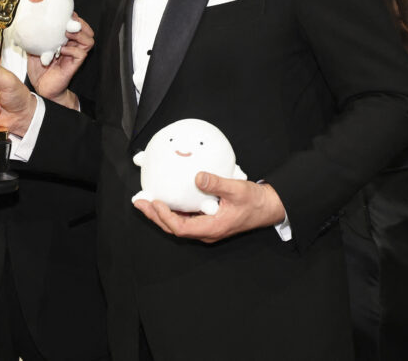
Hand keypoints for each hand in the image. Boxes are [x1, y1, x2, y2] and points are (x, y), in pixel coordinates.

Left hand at [27, 14, 93, 108]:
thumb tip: (27, 27)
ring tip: (66, 34)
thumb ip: (34, 38)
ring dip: (78, 34)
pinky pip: (81, 53)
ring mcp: (74, 56)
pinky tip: (62, 50)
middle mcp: (72, 46)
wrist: (41, 88)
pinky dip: (72, 49)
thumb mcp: (33, 49)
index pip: (75, 25)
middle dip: (79, 23)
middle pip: (87, 30)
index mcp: (64, 41)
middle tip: (68, 22)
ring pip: (89, 40)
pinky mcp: (75, 65)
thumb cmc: (40, 70)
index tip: (64, 13)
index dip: (73, 17)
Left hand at [133, 173, 286, 243]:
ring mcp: (206, 227)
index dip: (165, 217)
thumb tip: (198, 177)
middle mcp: (206, 231)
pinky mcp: (208, 220)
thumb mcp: (237, 189)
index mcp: (212, 228)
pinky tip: (165, 200)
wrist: (268, 207)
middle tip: (140, 202)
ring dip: (160, 214)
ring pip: (178, 224)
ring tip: (146, 201)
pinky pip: (185, 218)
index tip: (156, 203)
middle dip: (155, 216)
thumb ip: (217, 184)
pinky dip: (172, 210)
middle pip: (174, 228)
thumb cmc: (255, 201)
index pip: (181, 228)